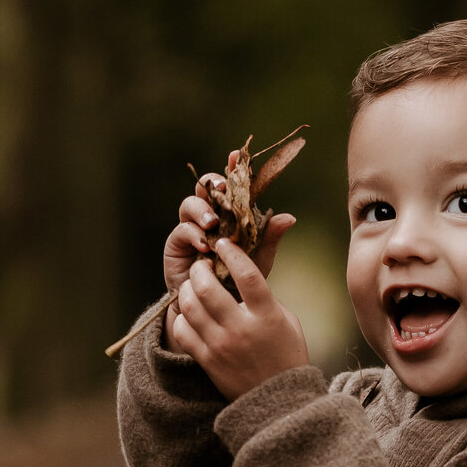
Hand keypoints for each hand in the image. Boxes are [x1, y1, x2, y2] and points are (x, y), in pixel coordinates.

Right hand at [162, 151, 295, 345]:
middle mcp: (209, 216)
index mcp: (229, 214)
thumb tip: (290, 217)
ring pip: (189, 204)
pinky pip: (181, 231)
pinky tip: (204, 245)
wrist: (217, 310)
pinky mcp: (177, 245)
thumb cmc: (239, 282)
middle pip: (204, 187)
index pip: (230, 186)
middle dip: (211, 182)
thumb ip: (270, 237)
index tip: (236, 155)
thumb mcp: (259, 259)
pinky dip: (192, 234)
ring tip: (212, 222)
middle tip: (220, 186)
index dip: (231, 168)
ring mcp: (191, 228)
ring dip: (201, 209)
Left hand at [169, 235, 308, 398]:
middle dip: (200, 269)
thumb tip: (241, 272)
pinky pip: (183, 330)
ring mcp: (221, 345)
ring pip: (189, 306)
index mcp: (267, 315)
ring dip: (188, 289)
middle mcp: (241, 329)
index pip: (246, 273)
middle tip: (203, 266)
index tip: (224, 243)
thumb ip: (265, 297)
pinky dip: (183, 317)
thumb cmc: (286, 355)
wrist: (278, 401)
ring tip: (193, 287)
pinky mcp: (206, 360)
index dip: (232, 252)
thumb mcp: (286, 320)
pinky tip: (191, 313)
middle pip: (207, 287)